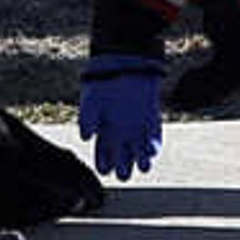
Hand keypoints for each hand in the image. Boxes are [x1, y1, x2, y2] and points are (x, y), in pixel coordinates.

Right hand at [76, 55, 164, 180]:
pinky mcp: (151, 122)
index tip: (105, 170)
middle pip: (123, 159)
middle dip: (124, 169)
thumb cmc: (102, 83)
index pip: (103, 156)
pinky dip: (154, 146)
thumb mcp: (90, 101)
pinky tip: (151, 151)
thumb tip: (85, 138)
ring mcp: (137, 129)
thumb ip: (86, 119)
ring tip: (143, 166)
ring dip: (142, 162)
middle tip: (123, 174)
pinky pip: (154, 139)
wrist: (122, 65)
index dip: (104, 165)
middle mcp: (120, 134)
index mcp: (104, 133)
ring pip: (140, 153)